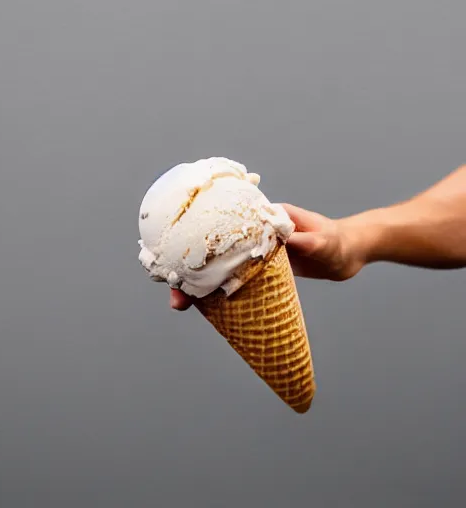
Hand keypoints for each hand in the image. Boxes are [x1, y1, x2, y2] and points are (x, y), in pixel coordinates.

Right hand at [169, 203, 367, 310]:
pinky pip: (236, 281)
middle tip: (176, 294)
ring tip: (182, 303)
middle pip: (215, 251)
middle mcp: (255, 235)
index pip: (225, 226)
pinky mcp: (261, 271)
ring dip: (201, 285)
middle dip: (193, 270)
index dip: (200, 241)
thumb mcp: (324, 241)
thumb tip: (288, 241)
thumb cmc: (338, 241)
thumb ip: (308, 240)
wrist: (348, 253)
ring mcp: (256, 254)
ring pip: (221, 268)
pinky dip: (220, 293)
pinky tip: (207, 306)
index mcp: (264, 219)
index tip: (181, 259)